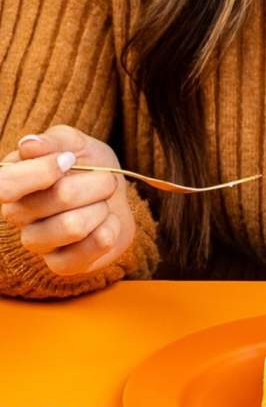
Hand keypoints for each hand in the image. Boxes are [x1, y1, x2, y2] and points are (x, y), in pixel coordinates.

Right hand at [0, 125, 134, 275]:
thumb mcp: (73, 143)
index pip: (6, 184)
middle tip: (105, 180)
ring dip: (102, 207)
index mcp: (11, 181)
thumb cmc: (86, 166)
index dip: (43, 171)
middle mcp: (16, 214)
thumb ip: (53, 141)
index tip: (70, 159)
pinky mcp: (61, 265)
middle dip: (96, 183)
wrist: (113, 196)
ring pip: (74, 225)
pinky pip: (91, 247)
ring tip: (103, 203)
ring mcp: (37, 242)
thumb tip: (29, 144)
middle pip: (59, 197)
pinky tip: (106, 222)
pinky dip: (110, 228)